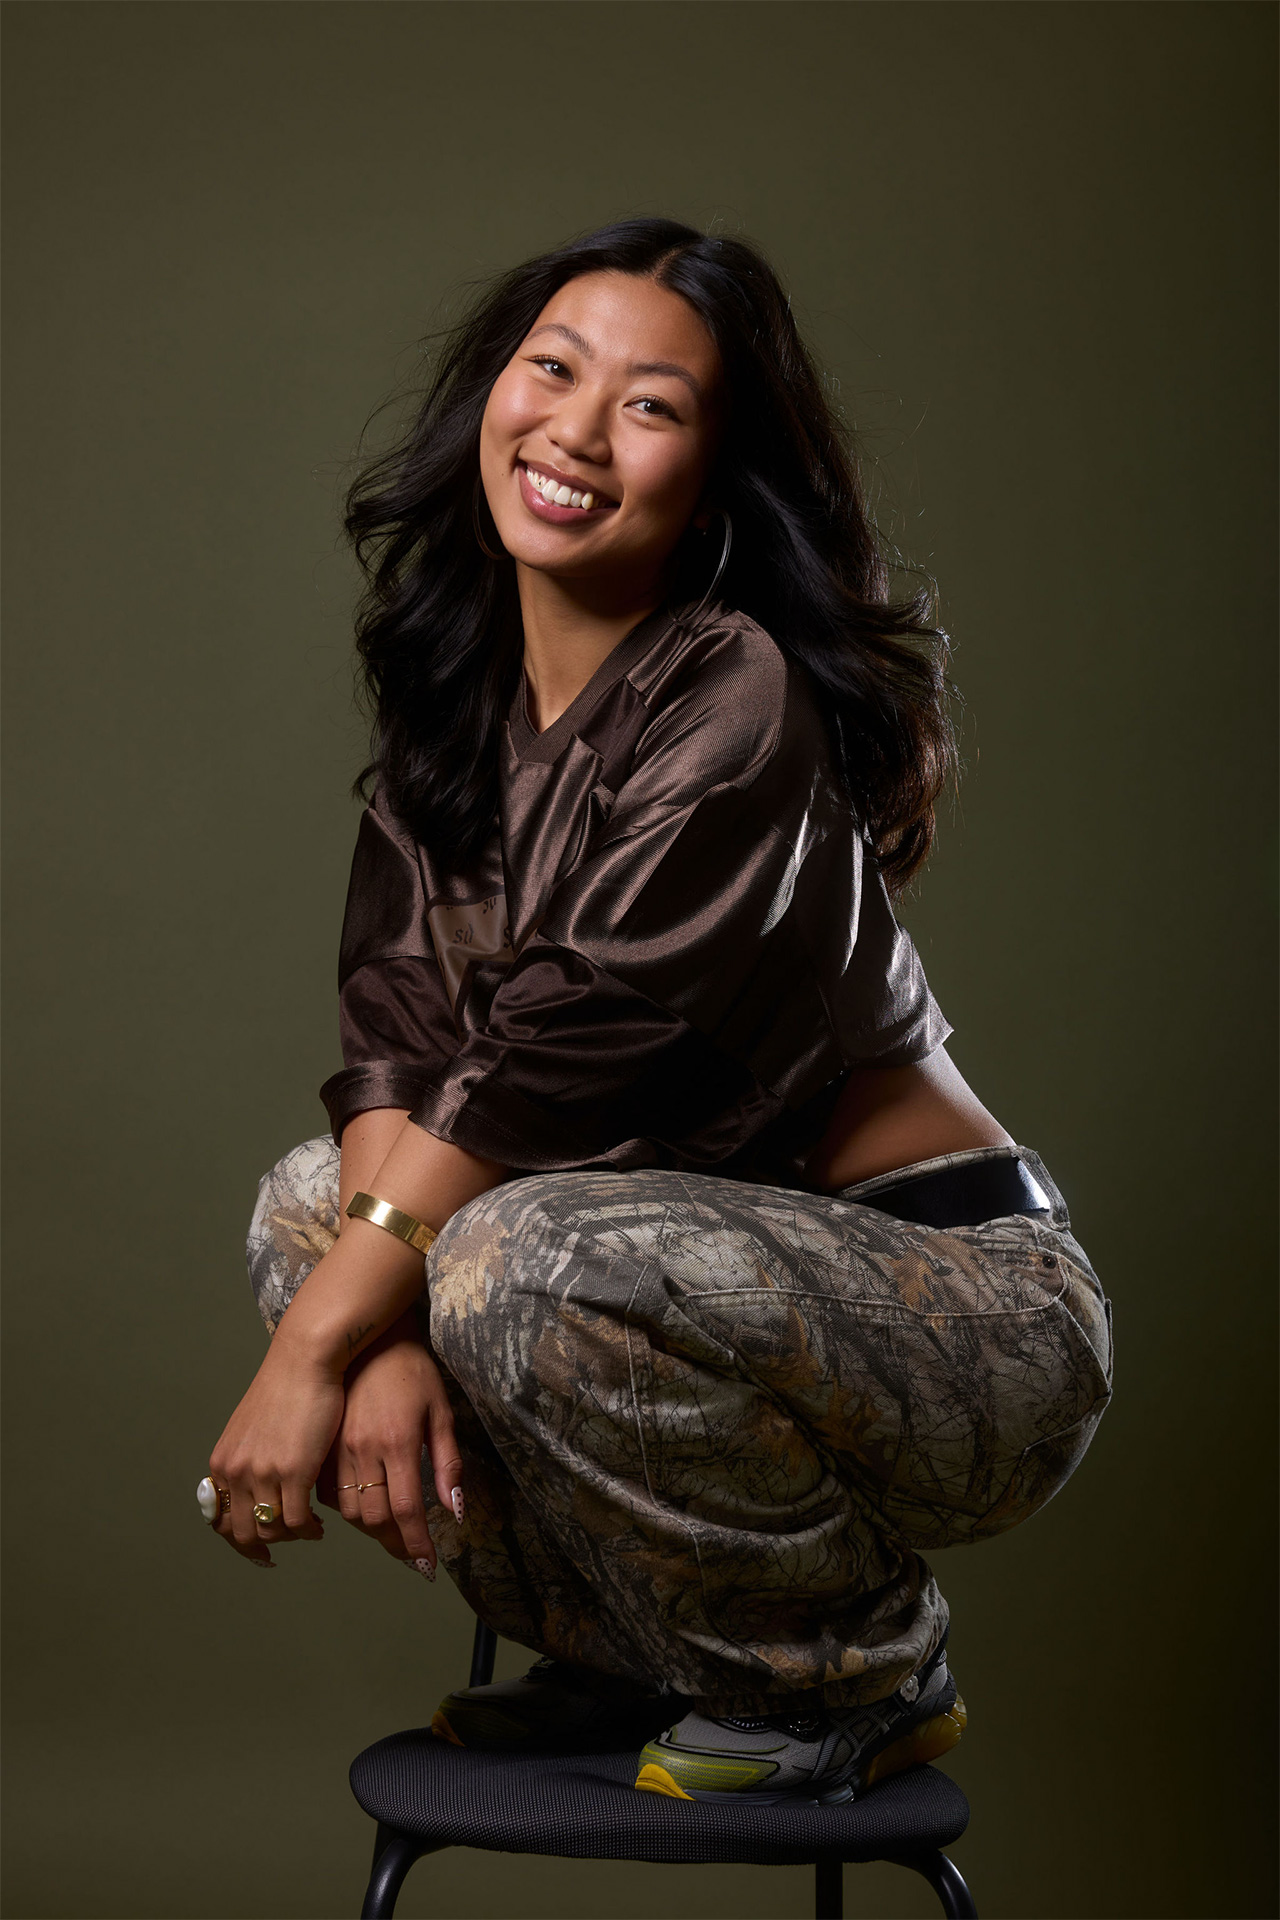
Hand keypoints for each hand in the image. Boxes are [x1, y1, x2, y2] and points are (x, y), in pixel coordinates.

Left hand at [207, 1332, 343, 1567]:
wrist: (305, 1360)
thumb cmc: (286, 1388)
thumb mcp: (252, 1427)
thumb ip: (247, 1458)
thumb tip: (253, 1487)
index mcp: (223, 1463)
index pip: (219, 1520)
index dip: (238, 1541)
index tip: (259, 1548)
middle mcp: (236, 1472)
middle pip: (242, 1533)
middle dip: (265, 1545)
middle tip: (287, 1541)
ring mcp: (263, 1474)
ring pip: (271, 1531)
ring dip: (291, 1537)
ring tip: (309, 1528)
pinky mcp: (293, 1472)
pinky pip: (298, 1522)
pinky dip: (309, 1531)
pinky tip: (319, 1524)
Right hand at [324, 1313, 462, 1574]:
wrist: (367, 1340)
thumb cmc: (412, 1371)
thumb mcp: (441, 1411)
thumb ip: (448, 1462)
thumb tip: (455, 1510)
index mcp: (397, 1441)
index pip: (406, 1510)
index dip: (416, 1544)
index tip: (427, 1567)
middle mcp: (364, 1449)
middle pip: (374, 1518)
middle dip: (395, 1544)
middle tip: (412, 1555)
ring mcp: (337, 1449)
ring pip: (349, 1511)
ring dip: (371, 1530)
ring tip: (392, 1535)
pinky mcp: (322, 1446)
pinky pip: (327, 1493)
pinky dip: (345, 1509)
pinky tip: (364, 1506)